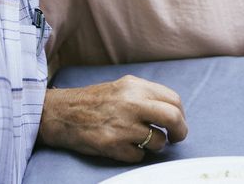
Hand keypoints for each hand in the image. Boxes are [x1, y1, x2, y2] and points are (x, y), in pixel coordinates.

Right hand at [39, 75, 188, 162]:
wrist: (63, 113)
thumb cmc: (95, 101)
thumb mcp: (123, 87)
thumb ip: (147, 96)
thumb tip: (174, 111)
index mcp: (135, 87)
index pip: (174, 100)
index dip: (181, 115)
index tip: (177, 123)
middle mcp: (131, 104)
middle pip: (173, 118)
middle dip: (180, 131)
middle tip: (176, 137)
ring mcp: (122, 125)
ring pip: (158, 142)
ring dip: (154, 145)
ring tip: (140, 140)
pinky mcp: (113, 145)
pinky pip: (139, 156)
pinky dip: (136, 154)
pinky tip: (124, 146)